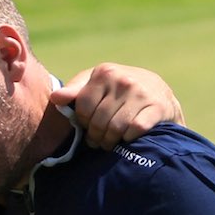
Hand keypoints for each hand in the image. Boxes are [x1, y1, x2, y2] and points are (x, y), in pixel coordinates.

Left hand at [53, 62, 185, 149]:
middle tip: (98, 140)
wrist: (159, 93)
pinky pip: (134, 130)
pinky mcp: (156, 107)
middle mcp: (123, 79)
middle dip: (96, 135)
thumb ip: (75, 91)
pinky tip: (128, 137)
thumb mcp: (96, 84)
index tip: (88, 126)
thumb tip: (55, 98)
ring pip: (115, 128)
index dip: (83, 122)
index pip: (83, 107)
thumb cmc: (119, 91)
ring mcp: (141, 93)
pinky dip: (129, 138)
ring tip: (109, 142)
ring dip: (110, 140)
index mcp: (104, 72)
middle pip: (98, 120)